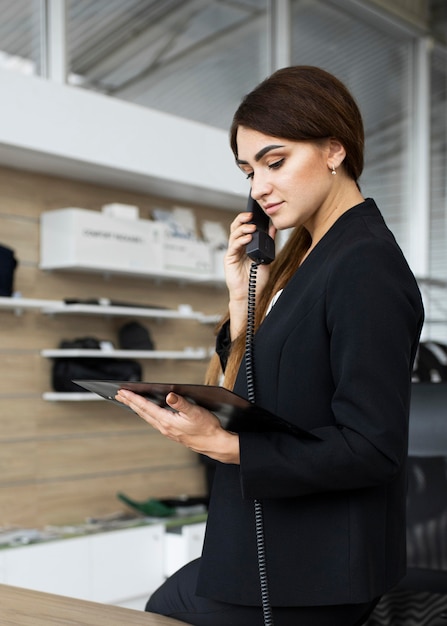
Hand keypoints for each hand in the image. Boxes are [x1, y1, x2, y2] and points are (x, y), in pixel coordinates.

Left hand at [115, 389, 239, 463]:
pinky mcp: (172, 432)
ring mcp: (168, 431)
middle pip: (143, 412)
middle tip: (119, 395)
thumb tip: (169, 396)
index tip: (123, 392)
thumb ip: (181, 403)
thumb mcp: (195, 412)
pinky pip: (154, 421)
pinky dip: (147, 414)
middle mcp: (164, 427)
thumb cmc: (207, 429)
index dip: (133, 398)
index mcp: (167, 422)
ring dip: (137, 408)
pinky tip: (148, 412)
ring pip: (147, 417)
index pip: (145, 407)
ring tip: (130, 401)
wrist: (214, 444)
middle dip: (130, 402)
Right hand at [224, 211, 275, 337]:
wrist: (250, 295)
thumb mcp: (266, 258)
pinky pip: (234, 246)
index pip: (245, 228)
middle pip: (237, 228)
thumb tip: (273, 229)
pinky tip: (248, 238)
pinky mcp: (229, 259)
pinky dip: (240, 240)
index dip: (249, 220)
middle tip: (250, 215)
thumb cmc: (257, 280)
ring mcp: (233, 252)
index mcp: (246, 246)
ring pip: (234, 234)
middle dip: (242, 219)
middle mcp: (239, 247)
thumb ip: (268, 243)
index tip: (257, 213)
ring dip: (242, 228)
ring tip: (251, 227)